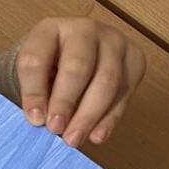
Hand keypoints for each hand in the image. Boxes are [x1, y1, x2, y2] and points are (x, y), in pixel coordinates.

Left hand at [16, 18, 146, 148]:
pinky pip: (125, 92)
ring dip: (89, 115)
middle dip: (65, 101)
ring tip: (74, 139)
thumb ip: (36, 93)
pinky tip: (96, 136)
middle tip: (56, 129)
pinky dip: (110, 118)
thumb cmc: (51, 66)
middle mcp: (84, 30)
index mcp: (50, 29)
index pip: (37, 58)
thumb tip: (41, 121)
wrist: (79, 52)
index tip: (34, 119)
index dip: (33, 91)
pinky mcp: (134, 59)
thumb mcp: (35, 73)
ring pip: (107, 80)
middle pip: (77, 66)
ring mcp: (114, 42)